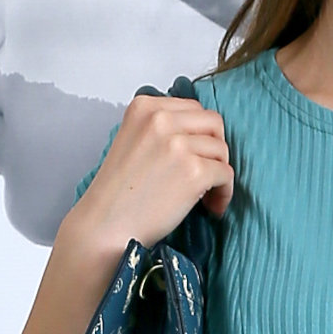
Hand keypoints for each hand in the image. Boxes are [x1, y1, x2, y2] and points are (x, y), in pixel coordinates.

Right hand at [73, 93, 233, 253]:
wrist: (105, 225)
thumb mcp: (134, 140)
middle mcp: (160, 119)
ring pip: (221, 149)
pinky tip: (211, 207)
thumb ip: (162, 128)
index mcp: (144, 107)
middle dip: (215, 148)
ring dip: (219, 173)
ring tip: (205, 195)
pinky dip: (224, 193)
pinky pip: (226, 174)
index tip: (196, 154)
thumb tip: (201, 133)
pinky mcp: (193, 170)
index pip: (193, 108)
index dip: (200, 134)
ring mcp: (177, 144)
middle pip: (213, 123)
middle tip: (206, 172)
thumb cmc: (119, 193)